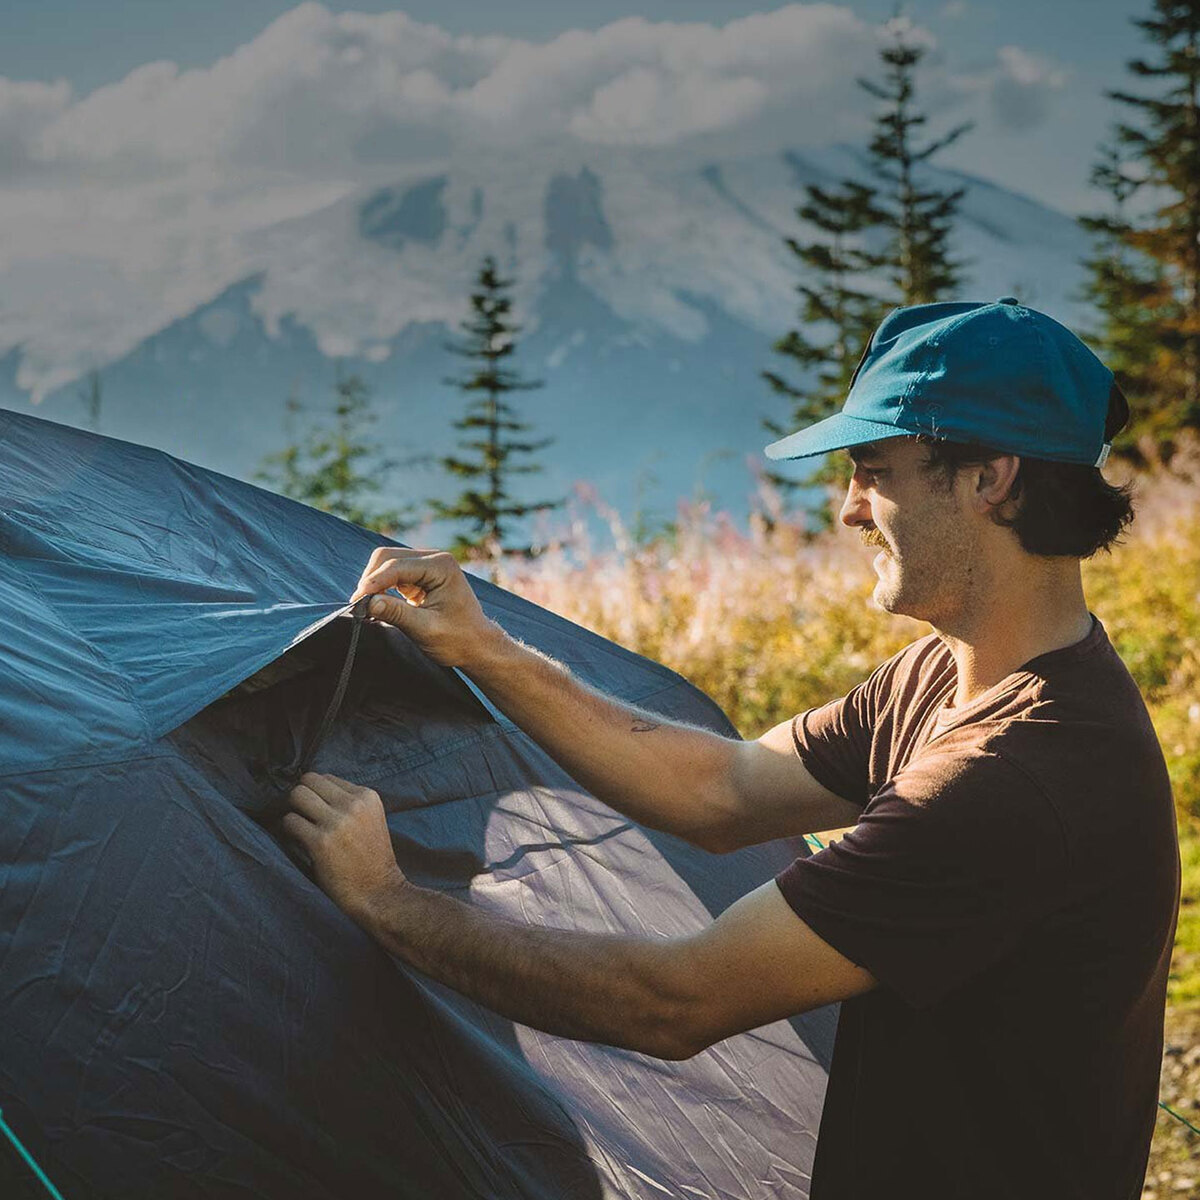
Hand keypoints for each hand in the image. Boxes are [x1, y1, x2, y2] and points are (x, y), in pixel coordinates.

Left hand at [282, 773, 403, 922]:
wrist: (379, 892)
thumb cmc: (372, 859)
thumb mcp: (371, 819)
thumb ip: (349, 802)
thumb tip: (312, 790)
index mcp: (367, 796)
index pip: (327, 777)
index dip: (317, 793)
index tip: (317, 810)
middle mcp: (353, 804)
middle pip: (309, 780)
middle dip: (302, 797)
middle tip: (304, 815)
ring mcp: (336, 822)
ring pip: (297, 795)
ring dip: (295, 811)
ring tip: (302, 828)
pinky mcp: (320, 842)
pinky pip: (290, 822)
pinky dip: (290, 831)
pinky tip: (300, 842)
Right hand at [350, 547, 499, 667]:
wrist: (476, 646)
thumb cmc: (458, 639)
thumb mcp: (426, 629)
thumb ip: (397, 613)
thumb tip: (368, 602)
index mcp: (441, 566)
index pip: (397, 566)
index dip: (373, 582)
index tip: (356, 602)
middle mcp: (435, 559)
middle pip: (388, 558)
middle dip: (371, 580)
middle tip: (358, 605)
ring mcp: (427, 565)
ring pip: (387, 564)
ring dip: (374, 583)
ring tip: (365, 607)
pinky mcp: (420, 576)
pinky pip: (392, 575)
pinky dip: (381, 588)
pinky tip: (376, 605)